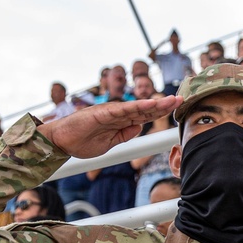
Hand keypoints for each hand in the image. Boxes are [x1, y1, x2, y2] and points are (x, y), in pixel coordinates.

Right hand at [38, 96, 178, 159]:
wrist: (60, 142)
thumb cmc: (81, 141)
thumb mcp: (109, 143)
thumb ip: (124, 134)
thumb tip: (139, 128)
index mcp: (120, 121)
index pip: (144, 115)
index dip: (160, 111)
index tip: (176, 108)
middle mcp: (117, 114)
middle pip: (145, 108)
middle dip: (164, 105)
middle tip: (182, 99)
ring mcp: (110, 112)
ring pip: (137, 107)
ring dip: (155, 104)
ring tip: (172, 100)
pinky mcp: (102, 113)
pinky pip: (123, 110)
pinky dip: (137, 107)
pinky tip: (151, 105)